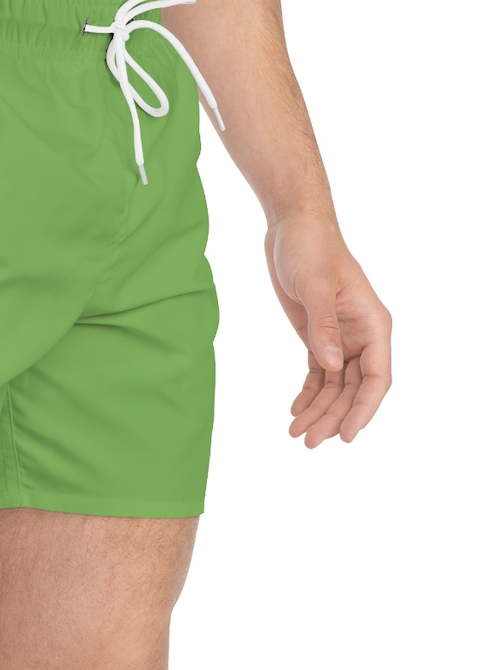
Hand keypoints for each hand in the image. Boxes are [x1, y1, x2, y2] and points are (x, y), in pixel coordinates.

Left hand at [264, 214, 391, 447]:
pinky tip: (296, 409)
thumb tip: (331, 365)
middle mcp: (362, 336)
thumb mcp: (316, 286)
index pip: (376, 378)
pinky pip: (319, 373)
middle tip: (308, 442)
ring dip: (318, 410)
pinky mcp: (318, 334)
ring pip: (335, 385)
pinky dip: (309, 392)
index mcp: (374, 325)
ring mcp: (340, 337)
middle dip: (333, 416)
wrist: (293, 227)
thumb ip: (324, 326)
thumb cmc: (311, 249)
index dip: (363, 410)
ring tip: (296, 433)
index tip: (345, 435)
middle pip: (353, 388)